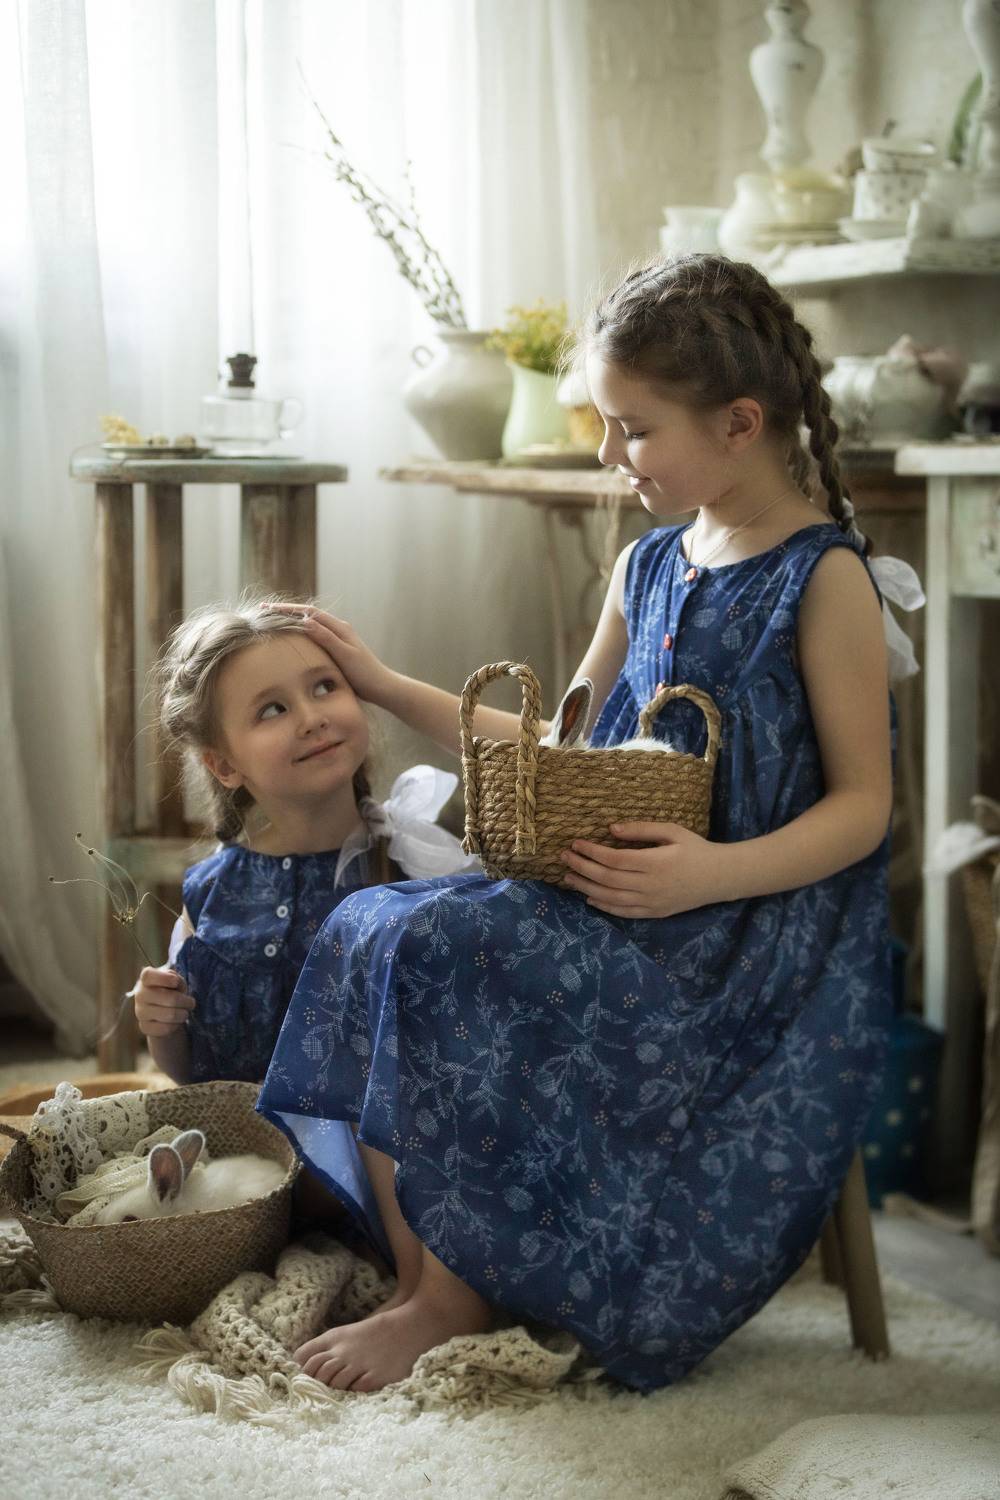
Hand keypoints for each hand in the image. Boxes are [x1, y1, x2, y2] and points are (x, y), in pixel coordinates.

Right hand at [131, 965, 194, 1037]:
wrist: (164, 1015)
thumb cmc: (172, 992)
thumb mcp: (176, 982)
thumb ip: (175, 979)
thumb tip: (175, 982)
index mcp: (146, 980)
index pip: (148, 975)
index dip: (164, 978)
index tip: (176, 982)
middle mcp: (140, 995)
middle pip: (170, 998)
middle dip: (186, 1001)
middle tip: (191, 1003)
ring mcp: (140, 1012)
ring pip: (170, 1015)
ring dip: (183, 1014)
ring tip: (185, 1012)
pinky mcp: (144, 1027)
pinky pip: (166, 1028)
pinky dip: (176, 1025)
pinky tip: (175, 1022)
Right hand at [272, 605, 394, 705]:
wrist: (382, 687)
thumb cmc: (365, 673)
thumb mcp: (344, 655)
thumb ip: (326, 638)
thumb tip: (306, 621)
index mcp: (339, 628)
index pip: (308, 613)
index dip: (287, 610)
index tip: (266, 609)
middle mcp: (338, 630)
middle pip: (307, 615)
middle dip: (285, 612)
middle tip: (262, 612)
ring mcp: (337, 639)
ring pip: (310, 625)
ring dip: (292, 621)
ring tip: (272, 622)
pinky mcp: (337, 650)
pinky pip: (314, 637)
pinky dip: (300, 634)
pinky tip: (291, 641)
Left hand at [560, 821, 727, 918]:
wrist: (719, 877)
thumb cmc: (695, 849)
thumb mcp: (672, 831)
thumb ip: (641, 830)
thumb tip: (611, 829)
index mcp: (655, 862)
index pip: (614, 859)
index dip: (591, 852)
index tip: (575, 843)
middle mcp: (651, 885)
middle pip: (607, 879)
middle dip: (582, 867)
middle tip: (564, 858)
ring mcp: (652, 902)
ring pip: (611, 898)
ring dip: (586, 888)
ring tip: (569, 877)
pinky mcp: (654, 913)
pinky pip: (623, 912)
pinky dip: (604, 906)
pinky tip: (589, 898)